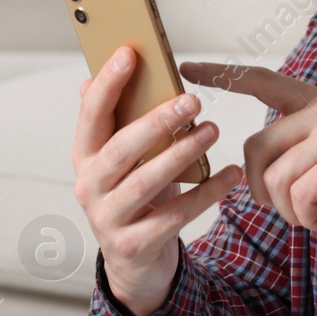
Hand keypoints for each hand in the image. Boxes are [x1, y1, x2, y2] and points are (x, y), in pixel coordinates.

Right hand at [72, 45, 242, 315]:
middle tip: (192, 100)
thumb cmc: (134, 196)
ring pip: (145, 182)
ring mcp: (108, 219)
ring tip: (212, 130)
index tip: (130, 52)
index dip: (107, 84)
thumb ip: (114, 123)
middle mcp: (89, 186)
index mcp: (85, 157)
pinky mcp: (134, 246)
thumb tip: (93, 79)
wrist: (134, 263)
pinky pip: (174, 216)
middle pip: (120, 149)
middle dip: (155, 121)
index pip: (91, 115)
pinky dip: (205, 194)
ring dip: (182, 154)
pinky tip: (230, 175)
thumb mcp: (123, 160)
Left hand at [179, 61, 316, 249]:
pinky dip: (309, 218)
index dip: (224, 75)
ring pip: (274, 178)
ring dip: (290, 211)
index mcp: (314, 104)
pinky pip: (298, 195)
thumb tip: (241, 157)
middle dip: (265, 192)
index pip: (262, 81)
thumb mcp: (314, 164)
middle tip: (299, 208)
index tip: (187, 69)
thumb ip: (285, 149)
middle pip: (254, 149)